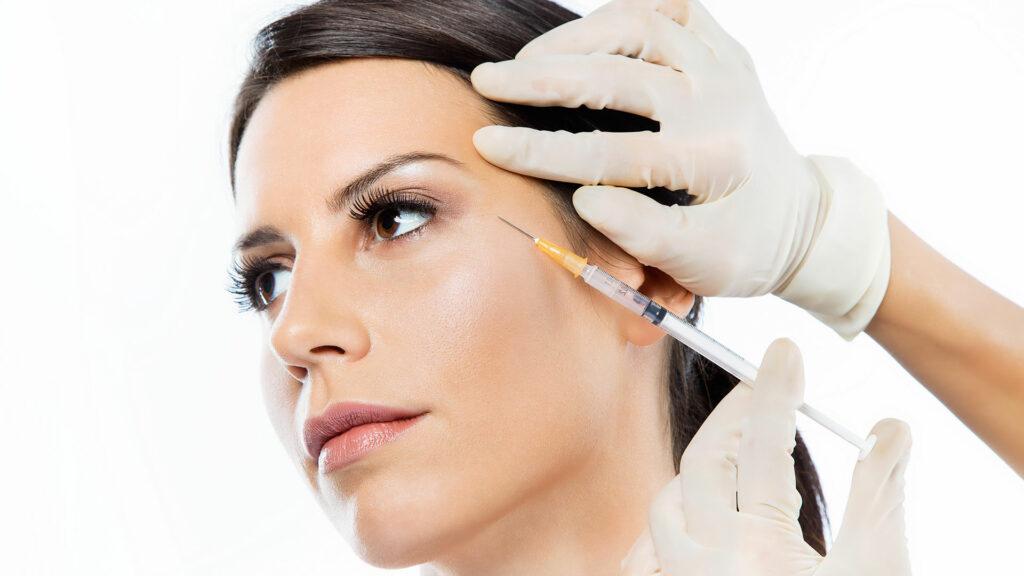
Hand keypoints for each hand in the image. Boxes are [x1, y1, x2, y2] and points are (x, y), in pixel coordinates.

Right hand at [470, 0, 890, 339]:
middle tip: (488, 82)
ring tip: (526, 60)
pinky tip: (584, 36)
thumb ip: (645, 236)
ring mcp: (723, 68)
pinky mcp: (723, 50)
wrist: (800, 218)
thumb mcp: (702, 264)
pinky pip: (672, 8)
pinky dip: (622, 13)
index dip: (542, 150)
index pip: (611, 153)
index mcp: (712, 163)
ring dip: (576, 36)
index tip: (489, 145)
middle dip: (542, 79)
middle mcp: (720, 104)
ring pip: (641, 26)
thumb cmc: (744, 246)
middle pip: (618, 76)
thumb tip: (586, 201)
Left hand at [618, 338, 912, 574]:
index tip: (782, 350)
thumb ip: (878, 497)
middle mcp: (707, 565)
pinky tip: (694, 520)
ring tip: (735, 457)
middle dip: (731, 420)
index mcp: (763, 552)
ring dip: (697, 473)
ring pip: (665, 507)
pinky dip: (667, 528)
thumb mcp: (875, 571)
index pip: (763, 446)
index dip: (774, 391)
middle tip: (759, 396)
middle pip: (702, 463)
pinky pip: (644, 557)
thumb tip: (887, 427)